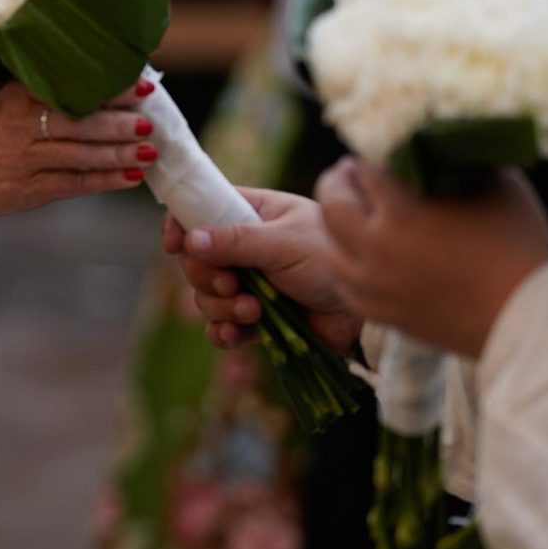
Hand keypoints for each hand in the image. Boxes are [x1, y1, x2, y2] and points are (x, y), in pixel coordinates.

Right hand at [0, 82, 147, 219]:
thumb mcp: (3, 100)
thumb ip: (43, 92)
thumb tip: (101, 83)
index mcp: (18, 97)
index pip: (70, 89)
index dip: (108, 88)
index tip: (140, 83)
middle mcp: (22, 126)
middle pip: (78, 122)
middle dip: (118, 123)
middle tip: (148, 121)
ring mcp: (25, 159)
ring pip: (80, 155)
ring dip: (118, 154)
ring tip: (149, 151)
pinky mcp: (28, 190)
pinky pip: (73, 184)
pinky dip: (104, 181)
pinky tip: (129, 177)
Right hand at [163, 188, 361, 355]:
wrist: (374, 301)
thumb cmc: (334, 255)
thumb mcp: (284, 241)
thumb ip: (236, 240)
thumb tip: (190, 240)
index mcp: (251, 214)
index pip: (200, 213)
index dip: (181, 227)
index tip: (173, 244)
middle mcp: (245, 248)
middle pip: (197, 262)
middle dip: (208, 278)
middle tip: (234, 284)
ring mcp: (251, 285)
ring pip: (208, 298)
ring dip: (222, 308)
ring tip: (255, 311)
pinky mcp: (260, 320)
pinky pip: (224, 329)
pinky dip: (225, 333)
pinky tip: (239, 335)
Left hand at [315, 159, 547, 357]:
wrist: (525, 320)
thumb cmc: (519, 249)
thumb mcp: (500, 186)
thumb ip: (463, 158)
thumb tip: (445, 138)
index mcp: (402, 213)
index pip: (365, 169)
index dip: (370, 154)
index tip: (378, 148)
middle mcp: (375, 248)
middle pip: (331, 201)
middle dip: (340, 180)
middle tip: (352, 172)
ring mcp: (372, 285)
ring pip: (328, 243)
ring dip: (336, 221)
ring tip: (352, 210)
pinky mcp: (379, 312)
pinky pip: (341, 282)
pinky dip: (343, 261)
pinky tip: (355, 252)